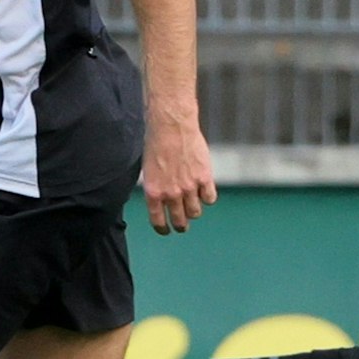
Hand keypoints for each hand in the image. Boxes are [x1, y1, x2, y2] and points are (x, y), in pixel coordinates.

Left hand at [143, 116, 215, 234]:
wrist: (171, 127)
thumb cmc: (156, 145)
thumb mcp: (149, 171)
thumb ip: (156, 188)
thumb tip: (161, 203)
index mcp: (153, 192)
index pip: (158, 222)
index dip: (163, 229)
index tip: (167, 230)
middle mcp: (171, 193)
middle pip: (180, 221)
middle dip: (181, 225)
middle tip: (182, 225)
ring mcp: (189, 187)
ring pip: (196, 212)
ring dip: (194, 211)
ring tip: (192, 205)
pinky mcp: (204, 178)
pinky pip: (209, 199)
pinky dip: (207, 198)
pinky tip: (204, 191)